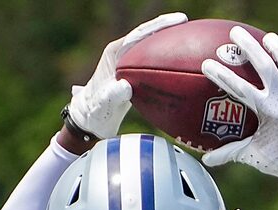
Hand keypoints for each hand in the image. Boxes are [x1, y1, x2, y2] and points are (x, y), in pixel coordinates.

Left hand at [67, 14, 186, 140]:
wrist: (90, 120)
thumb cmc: (94, 112)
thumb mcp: (102, 104)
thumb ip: (113, 94)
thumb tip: (127, 86)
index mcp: (114, 53)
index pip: (139, 35)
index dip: (158, 27)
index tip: (177, 21)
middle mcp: (121, 53)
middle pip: (146, 35)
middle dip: (166, 27)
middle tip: (186, 22)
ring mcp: (127, 63)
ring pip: (150, 47)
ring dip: (167, 41)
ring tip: (187, 37)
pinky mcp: (133, 74)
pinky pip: (152, 61)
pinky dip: (165, 58)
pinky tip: (179, 61)